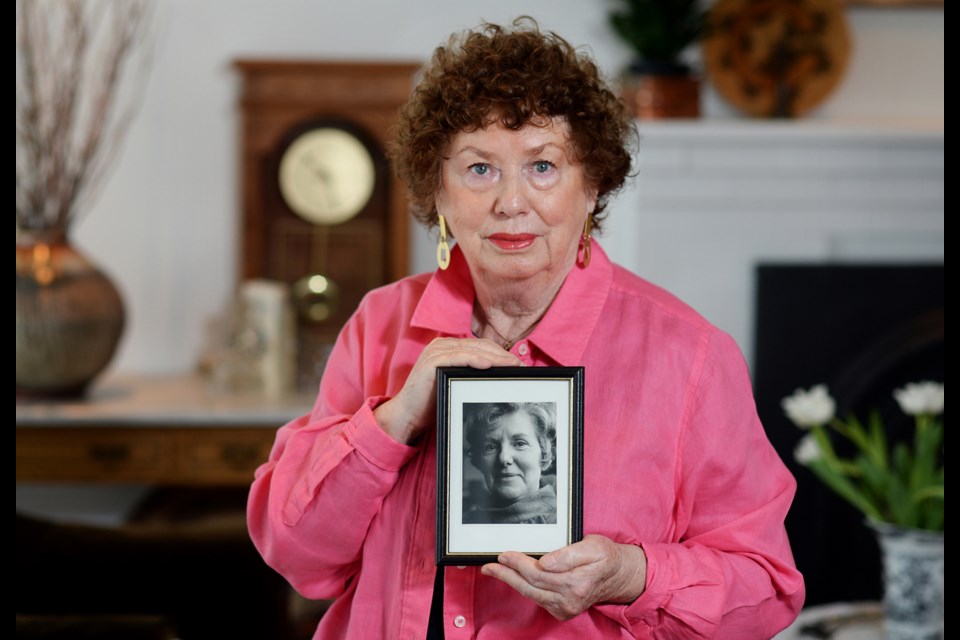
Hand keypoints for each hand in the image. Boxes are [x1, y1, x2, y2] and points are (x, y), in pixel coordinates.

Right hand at [374, 337, 520, 443]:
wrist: (407, 415)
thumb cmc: (432, 403)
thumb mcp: (455, 383)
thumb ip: (471, 375)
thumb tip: (500, 375)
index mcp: (447, 347)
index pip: (480, 345)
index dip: (500, 353)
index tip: (517, 364)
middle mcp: (441, 345)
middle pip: (479, 345)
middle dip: (501, 355)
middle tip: (519, 365)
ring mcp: (435, 351)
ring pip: (472, 349)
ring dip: (494, 357)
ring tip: (511, 365)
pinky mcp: (432, 361)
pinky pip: (458, 357)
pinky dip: (475, 359)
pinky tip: (489, 365)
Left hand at [480, 534, 646, 620]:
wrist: (620, 576)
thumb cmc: (606, 556)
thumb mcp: (593, 546)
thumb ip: (568, 554)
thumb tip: (545, 562)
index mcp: (577, 582)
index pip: (539, 573)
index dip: (518, 563)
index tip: (504, 554)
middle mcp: (571, 599)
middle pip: (531, 586)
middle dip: (507, 574)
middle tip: (490, 565)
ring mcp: (566, 607)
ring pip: (531, 594)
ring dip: (511, 582)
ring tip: (494, 570)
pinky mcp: (563, 611)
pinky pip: (538, 599)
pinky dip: (524, 588)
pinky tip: (514, 579)